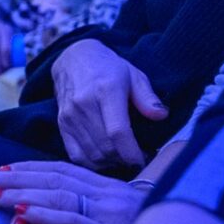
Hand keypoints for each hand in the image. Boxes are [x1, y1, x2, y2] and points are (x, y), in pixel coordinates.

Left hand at [0, 162, 147, 223]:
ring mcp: (107, 212)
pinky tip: (23, 214)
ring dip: (22, 196)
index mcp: (105, 186)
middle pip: (53, 179)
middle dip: (16, 179)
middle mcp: (104, 193)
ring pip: (58, 196)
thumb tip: (62, 212)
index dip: (28, 169)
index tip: (0, 170)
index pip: (61, 171)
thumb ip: (95, 210)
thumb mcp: (122, 214)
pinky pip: (73, 221)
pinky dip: (46, 216)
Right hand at [52, 41, 167, 169]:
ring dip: (111, 163)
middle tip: (138, 159)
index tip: (144, 159)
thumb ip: (147, 97)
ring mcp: (70, 116)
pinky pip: (76, 155)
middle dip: (124, 160)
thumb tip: (161, 116)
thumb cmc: (109, 68)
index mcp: (106, 90)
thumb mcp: (134, 75)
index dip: (132, 152)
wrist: (74, 59)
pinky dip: (93, 164)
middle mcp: (84, 104)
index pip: (117, 131)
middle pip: (106, 147)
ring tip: (124, 158)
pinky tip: (106, 159)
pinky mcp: (62, 125)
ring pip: (92, 154)